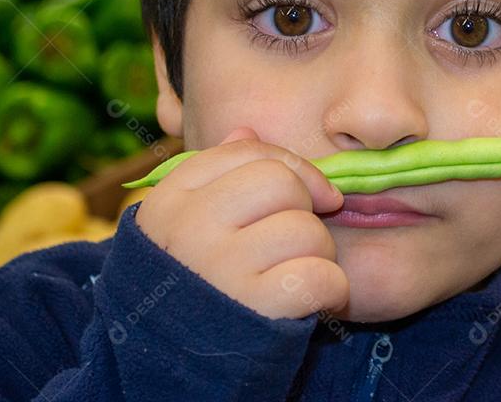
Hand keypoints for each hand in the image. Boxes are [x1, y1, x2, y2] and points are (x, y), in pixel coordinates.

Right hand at [135, 127, 347, 318]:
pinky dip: (330, 290)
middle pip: (281, 182)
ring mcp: (220, 268)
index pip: (248, 151)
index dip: (290, 166)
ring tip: (294, 275)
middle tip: (295, 241)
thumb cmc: (192, 286)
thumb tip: (246, 130)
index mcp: (170, 199)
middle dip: (305, 209)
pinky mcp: (256, 308)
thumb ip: (217, 177)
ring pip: (307, 229)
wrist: (169, 369)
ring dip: (318, 254)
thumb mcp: (185, 227)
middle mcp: (190, 228)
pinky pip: (323, 275)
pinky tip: (311, 301)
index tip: (307, 193)